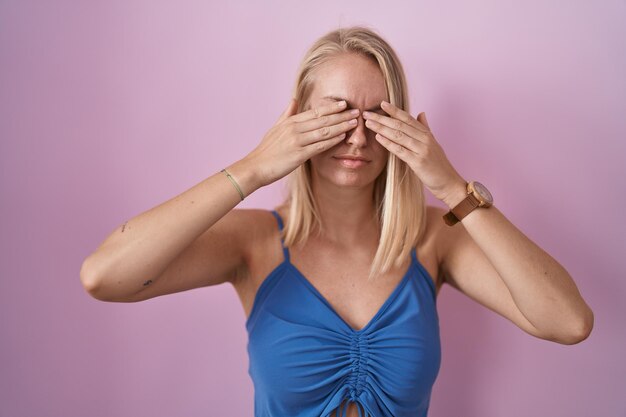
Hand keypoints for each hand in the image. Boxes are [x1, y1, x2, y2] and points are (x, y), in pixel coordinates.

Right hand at [244, 99, 359, 186]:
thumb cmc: (266, 150)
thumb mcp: (275, 128)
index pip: (315, 112)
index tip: (345, 103)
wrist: (255, 167)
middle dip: (342, 115)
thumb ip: (287, 114)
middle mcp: (294, 129)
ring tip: (355, 123)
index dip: (331, 107)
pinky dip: (332, 140)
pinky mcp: (299, 155)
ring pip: (324, 131)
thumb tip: (294, 100)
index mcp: (290, 122)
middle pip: (323, 119)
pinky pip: (319, 146)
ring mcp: (297, 141)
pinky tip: (343, 137)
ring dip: (341, 126)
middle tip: (357, 111)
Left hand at [362, 101, 465, 203]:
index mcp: (427, 134)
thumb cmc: (439, 165)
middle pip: (400, 124)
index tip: (381, 103)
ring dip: (381, 128)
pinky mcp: (418, 162)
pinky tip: (378, 138)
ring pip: (398, 135)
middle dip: (382, 118)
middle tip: (367, 113)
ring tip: (368, 123)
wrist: (449, 183)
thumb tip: (421, 113)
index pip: (408, 118)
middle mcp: (424, 139)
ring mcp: (422, 149)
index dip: (394, 110)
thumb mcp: (433, 144)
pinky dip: (388, 143)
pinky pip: (400, 150)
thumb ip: (425, 128)